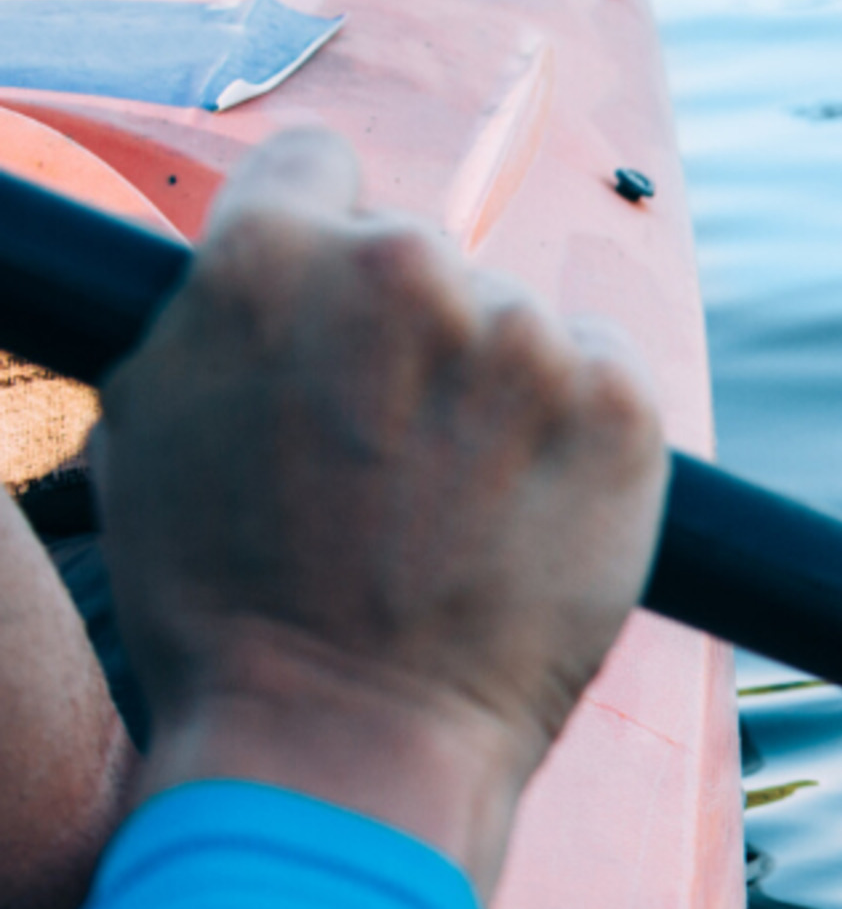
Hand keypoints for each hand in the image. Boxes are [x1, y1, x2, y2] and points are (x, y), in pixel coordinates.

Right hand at [96, 131, 667, 896]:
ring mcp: (524, 340)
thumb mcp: (152, 427)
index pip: (317, 170)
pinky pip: (606, 373)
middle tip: (390, 457)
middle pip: (419, 258)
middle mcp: (406, 273)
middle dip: (408, 338)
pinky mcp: (621, 410)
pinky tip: (529, 508)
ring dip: (497, 390)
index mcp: (270, 255)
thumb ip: (219, 320)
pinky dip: (579, 429)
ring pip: (517, 323)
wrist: (348, 739)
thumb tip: (261, 278)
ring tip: (455, 506)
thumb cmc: (229, 610)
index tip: (334, 326)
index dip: (317, 250)